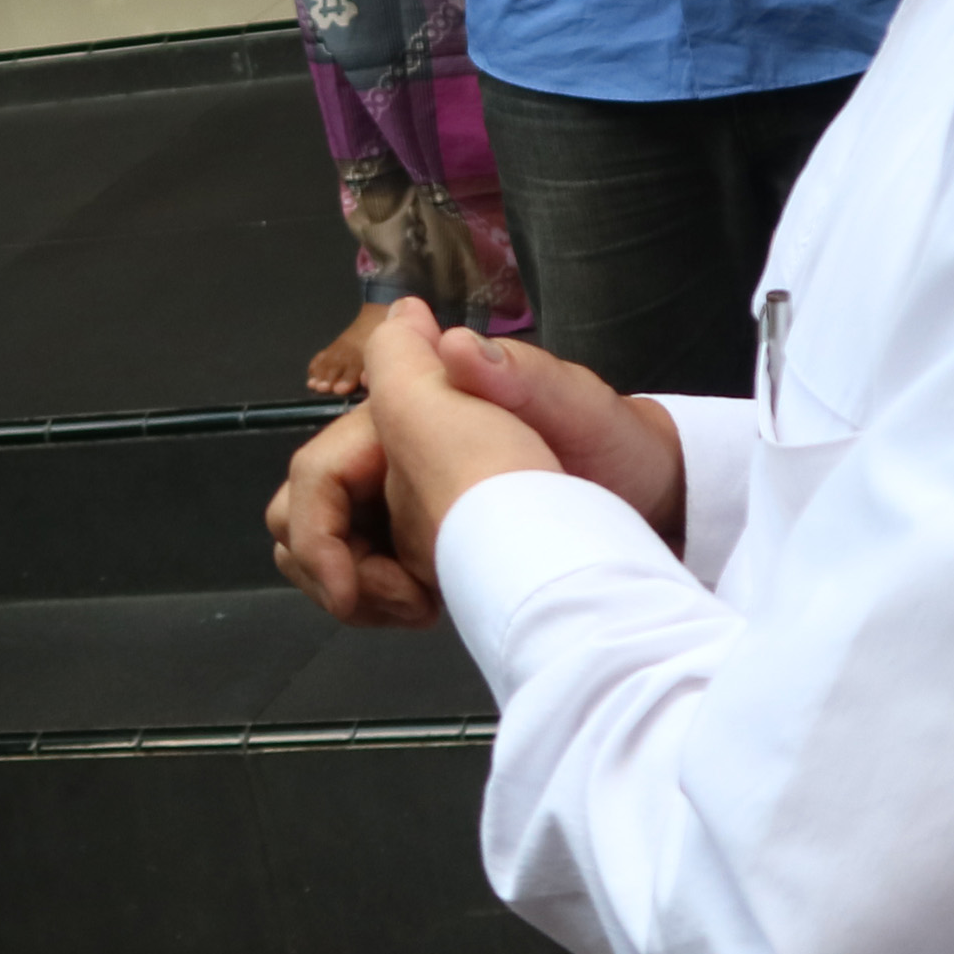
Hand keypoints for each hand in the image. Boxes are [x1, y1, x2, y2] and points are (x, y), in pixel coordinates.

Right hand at [268, 302, 691, 624]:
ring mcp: (408, 500)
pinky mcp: (427, 541)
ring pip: (329, 551)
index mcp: (416, 411)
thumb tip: (451, 346)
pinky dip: (382, 602)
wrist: (650, 492)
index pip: (318, 471)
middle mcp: (398, 453)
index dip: (316, 533)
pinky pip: (367, 577)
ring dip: (358, 592)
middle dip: (330, 568)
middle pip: (303, 513)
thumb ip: (516, 374)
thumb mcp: (578, 404)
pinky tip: (438, 606)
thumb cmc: (614, 441)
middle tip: (403, 602)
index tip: (349, 591)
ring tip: (425, 606)